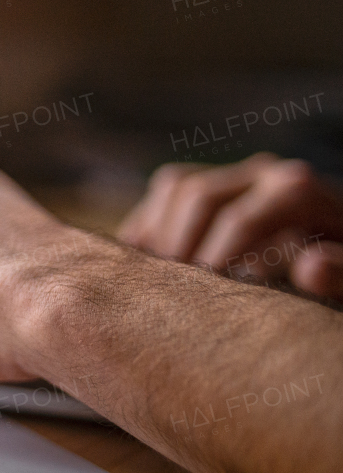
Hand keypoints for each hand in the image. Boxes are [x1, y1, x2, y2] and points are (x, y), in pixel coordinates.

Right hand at [118, 153, 342, 298]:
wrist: (332, 249)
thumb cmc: (337, 268)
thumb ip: (340, 275)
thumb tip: (312, 266)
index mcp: (298, 190)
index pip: (238, 220)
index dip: (213, 260)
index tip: (201, 301)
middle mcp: (263, 171)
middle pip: (198, 196)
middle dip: (180, 246)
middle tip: (174, 292)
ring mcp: (233, 172)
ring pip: (175, 187)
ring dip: (159, 232)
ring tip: (163, 276)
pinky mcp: (210, 179)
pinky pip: (164, 190)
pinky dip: (149, 223)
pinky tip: (151, 260)